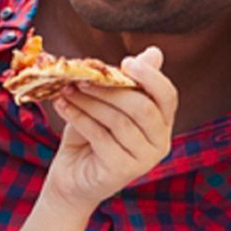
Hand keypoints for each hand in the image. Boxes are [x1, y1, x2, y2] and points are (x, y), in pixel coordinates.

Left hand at [41, 47, 175, 209]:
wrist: (72, 178)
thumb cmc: (91, 136)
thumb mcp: (108, 104)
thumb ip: (128, 82)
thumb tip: (154, 52)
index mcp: (162, 122)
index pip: (168, 95)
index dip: (150, 77)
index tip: (125, 62)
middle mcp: (160, 142)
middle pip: (142, 107)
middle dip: (110, 88)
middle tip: (80, 77)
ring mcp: (143, 159)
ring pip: (119, 121)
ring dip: (89, 101)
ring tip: (66, 90)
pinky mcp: (122, 170)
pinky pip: (101, 136)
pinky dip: (79, 117)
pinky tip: (62, 106)